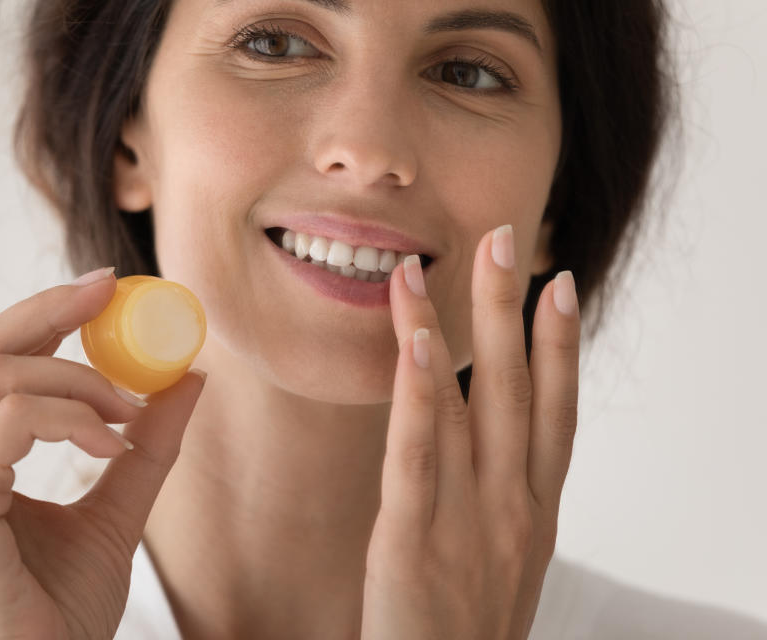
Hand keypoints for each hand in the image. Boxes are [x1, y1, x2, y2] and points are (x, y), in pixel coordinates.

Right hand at [0, 268, 206, 639]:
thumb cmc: (62, 612)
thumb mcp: (119, 508)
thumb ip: (147, 444)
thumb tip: (187, 379)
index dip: (42, 314)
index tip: (104, 289)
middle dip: (50, 312)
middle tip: (114, 295)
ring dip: (78, 380)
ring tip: (127, 415)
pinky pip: (10, 418)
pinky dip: (70, 416)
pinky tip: (109, 445)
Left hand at [361, 226, 580, 639]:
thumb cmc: (468, 636)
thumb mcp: (506, 564)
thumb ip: (504, 504)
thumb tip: (497, 454)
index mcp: (537, 513)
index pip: (558, 411)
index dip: (561, 345)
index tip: (561, 285)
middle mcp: (515, 507)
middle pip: (518, 391)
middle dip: (513, 311)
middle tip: (505, 240)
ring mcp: (470, 521)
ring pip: (466, 406)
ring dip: (454, 329)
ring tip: (436, 265)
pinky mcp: (415, 539)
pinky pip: (418, 452)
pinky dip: (420, 393)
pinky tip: (414, 342)